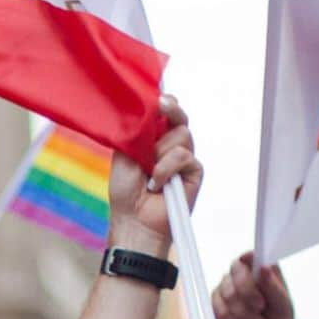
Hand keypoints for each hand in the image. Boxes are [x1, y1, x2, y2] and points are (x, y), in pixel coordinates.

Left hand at [107, 96, 202, 256]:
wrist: (134, 219)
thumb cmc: (126, 190)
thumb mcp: (124, 152)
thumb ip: (138, 130)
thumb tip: (151, 106)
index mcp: (154, 137)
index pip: (166, 111)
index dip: (165, 102)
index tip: (157, 99)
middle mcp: (171, 145)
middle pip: (179, 116)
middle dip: (170, 110)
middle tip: (161, 106)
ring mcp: (184, 159)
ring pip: (182, 135)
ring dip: (160, 152)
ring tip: (148, 172)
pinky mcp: (194, 173)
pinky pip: (184, 157)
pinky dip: (167, 168)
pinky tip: (157, 184)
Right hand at [212, 253, 294, 318]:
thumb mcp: (283, 307)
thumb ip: (273, 287)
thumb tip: (263, 268)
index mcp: (262, 269)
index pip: (251, 256)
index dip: (250, 260)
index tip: (257, 272)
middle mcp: (243, 274)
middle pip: (236, 271)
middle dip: (249, 294)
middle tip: (261, 308)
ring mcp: (228, 287)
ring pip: (229, 295)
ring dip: (246, 315)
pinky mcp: (217, 304)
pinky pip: (221, 311)